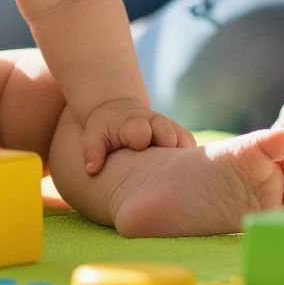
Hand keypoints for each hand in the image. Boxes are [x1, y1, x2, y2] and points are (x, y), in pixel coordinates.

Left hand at [80, 99, 194, 174]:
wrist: (120, 111)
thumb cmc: (105, 128)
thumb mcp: (94, 136)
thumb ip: (92, 151)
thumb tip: (91, 171)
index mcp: (133, 124)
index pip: (140, 131)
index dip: (140, 139)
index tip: (136, 147)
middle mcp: (155, 124)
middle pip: (168, 134)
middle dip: (165, 146)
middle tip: (160, 164)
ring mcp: (170, 128)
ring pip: (184, 141)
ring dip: (181, 156)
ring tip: (174, 172)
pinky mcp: (180, 135)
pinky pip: (192, 146)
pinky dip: (190, 158)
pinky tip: (185, 173)